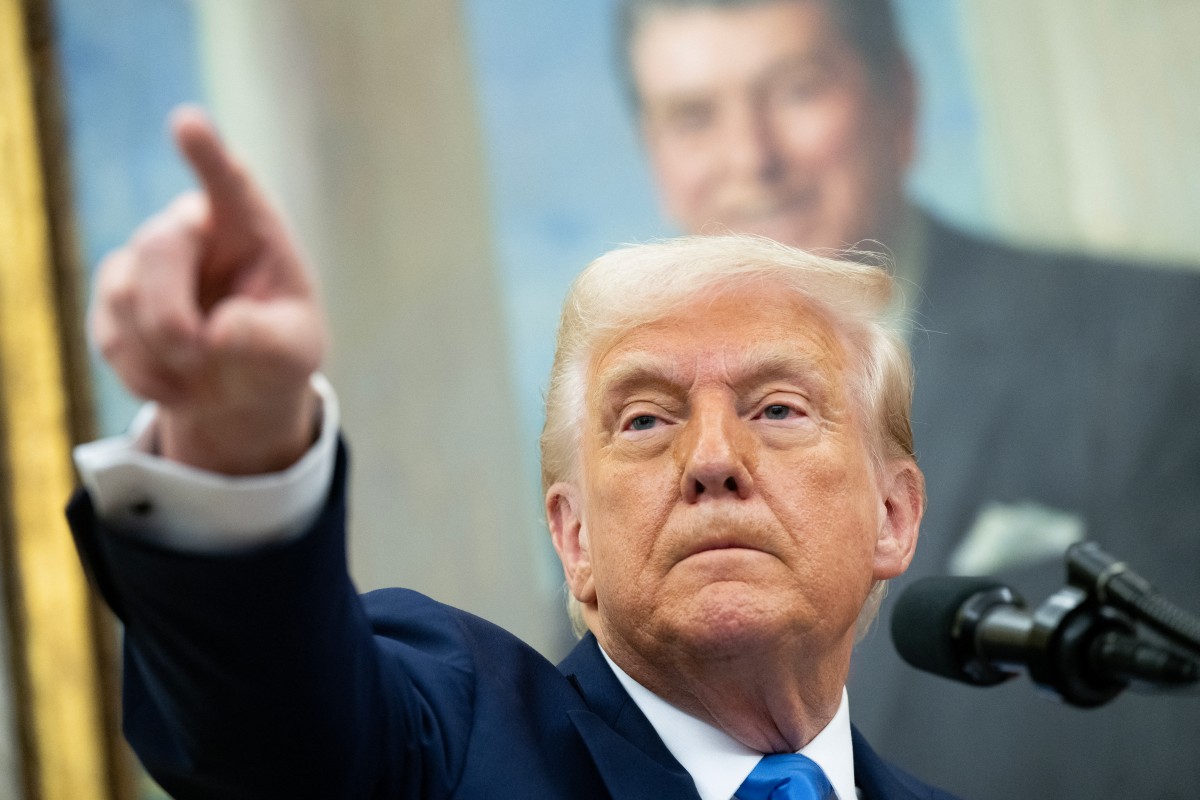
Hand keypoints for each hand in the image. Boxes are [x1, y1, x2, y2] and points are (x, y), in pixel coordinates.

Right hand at [91, 106, 325, 474]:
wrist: (238, 388)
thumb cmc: (276, 352)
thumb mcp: (293, 354)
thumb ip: (269, 341)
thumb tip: (220, 331)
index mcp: (250, 227)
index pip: (230, 183)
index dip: (208, 155)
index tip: (189, 123)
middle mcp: (193, 227)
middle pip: (159, 246)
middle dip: (171, 313)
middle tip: (196, 355)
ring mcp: (145, 257)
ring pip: (124, 291)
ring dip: (160, 350)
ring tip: (200, 377)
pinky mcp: (115, 294)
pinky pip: (110, 332)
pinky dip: (143, 372)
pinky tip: (177, 387)